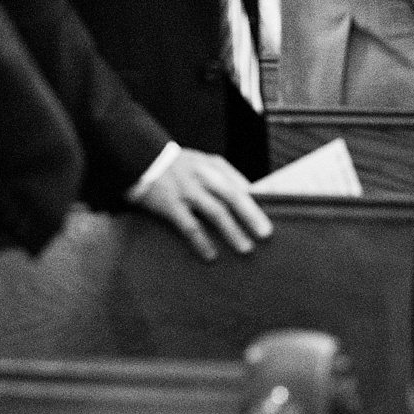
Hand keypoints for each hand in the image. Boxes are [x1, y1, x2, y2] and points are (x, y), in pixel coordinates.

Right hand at [134, 148, 272, 260]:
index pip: (242, 184)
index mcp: (215, 165)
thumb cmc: (177, 166)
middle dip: (252, 216)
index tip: (272, 215)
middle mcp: (204, 176)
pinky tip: (211, 255)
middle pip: (234, 197)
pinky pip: (190, 226)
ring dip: (233, 231)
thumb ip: (223, 177)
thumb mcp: (202, 162)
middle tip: (265, 233)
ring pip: (216, 213)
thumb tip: (249, 196)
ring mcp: (187, 190)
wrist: (140, 158)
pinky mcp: (171, 204)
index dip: (258, 201)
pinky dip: (202, 242)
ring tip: (246, 248)